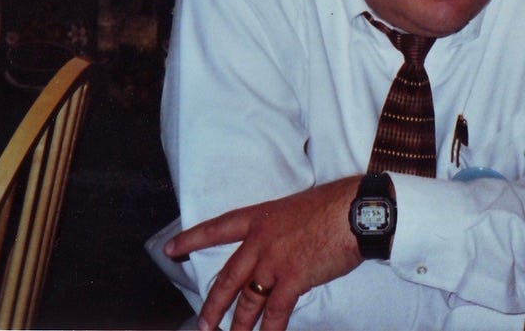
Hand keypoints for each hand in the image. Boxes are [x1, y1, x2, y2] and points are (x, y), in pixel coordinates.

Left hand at [165, 176, 361, 330]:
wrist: (354, 211)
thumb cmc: (334, 204)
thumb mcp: (298, 208)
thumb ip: (283, 228)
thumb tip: (287, 245)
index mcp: (260, 217)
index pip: (217, 228)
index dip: (191, 240)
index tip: (171, 249)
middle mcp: (259, 241)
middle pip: (227, 277)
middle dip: (212, 304)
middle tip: (202, 323)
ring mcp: (273, 262)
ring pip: (246, 300)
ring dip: (237, 324)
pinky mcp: (292, 280)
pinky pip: (274, 313)